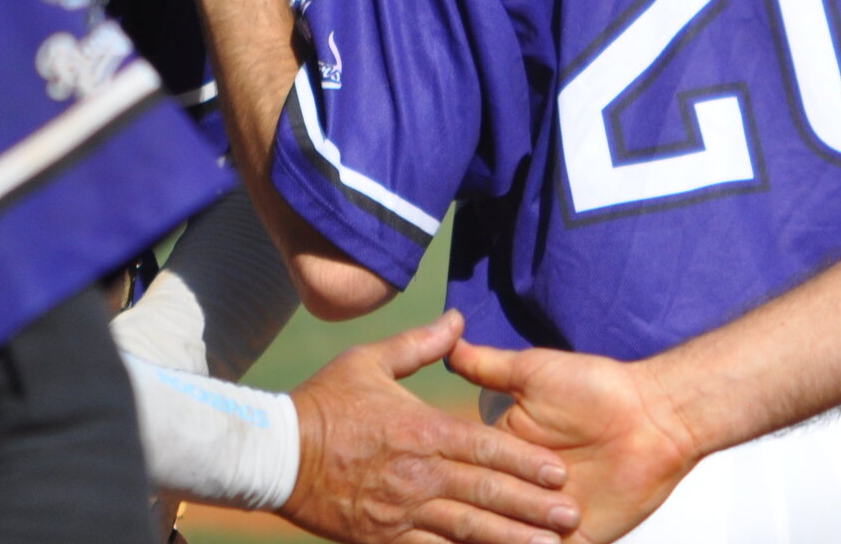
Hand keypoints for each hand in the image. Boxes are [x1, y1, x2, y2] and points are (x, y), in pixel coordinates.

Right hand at [283, 312, 579, 543]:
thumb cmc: (323, 402)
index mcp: (423, 430)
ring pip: (464, 529)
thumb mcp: (372, 361)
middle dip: (531, 506)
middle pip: (485, 492)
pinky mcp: (379, 538)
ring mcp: (399, 511)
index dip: (526, 461)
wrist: (271, 453)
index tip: (559, 472)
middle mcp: (418, 474)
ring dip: (507, 539)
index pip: (486, 448)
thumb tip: (458, 318)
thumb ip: (421, 344)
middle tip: (569, 516)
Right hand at [449, 339, 696, 542]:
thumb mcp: (536, 373)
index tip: (416, 481)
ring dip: (496, 538)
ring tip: (476, 536)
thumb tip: (451, 340)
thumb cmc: (598, 388)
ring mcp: (542, 521)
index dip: (443, 478)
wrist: (655, 416)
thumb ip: (490, 365)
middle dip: (468, 516)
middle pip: (475, 515)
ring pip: (500, 541)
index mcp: (501, 455)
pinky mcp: (573, 543)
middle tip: (445, 513)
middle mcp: (517, 492)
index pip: (461, 474)